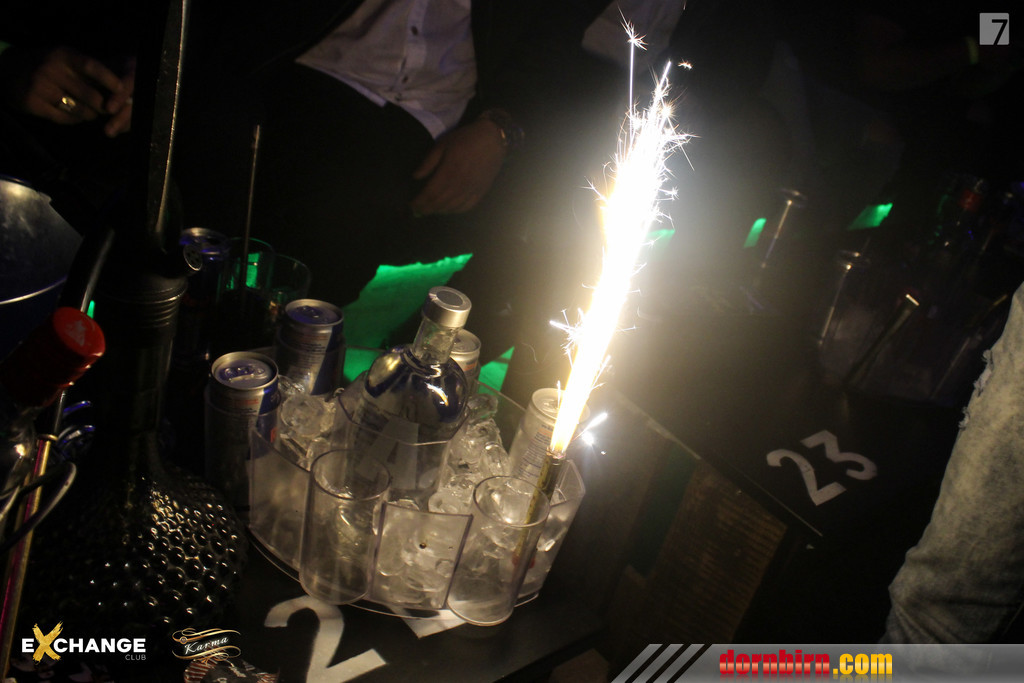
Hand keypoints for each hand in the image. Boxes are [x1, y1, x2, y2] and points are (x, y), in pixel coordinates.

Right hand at [1, 46, 130, 132]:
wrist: (7, 70)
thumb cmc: (46, 65)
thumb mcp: (63, 59)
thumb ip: (86, 71)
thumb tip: (119, 88)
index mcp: (62, 55)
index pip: (91, 66)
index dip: (110, 80)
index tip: (123, 90)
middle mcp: (51, 69)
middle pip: (90, 95)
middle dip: (103, 106)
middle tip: (107, 109)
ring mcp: (40, 87)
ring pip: (79, 110)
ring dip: (89, 114)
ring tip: (89, 112)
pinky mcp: (33, 103)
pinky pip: (64, 118)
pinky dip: (74, 120)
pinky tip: (73, 115)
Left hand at [410, 118, 506, 215]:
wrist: (492, 139)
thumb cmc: (465, 139)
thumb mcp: (442, 145)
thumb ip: (428, 162)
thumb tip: (416, 177)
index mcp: (449, 172)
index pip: (430, 193)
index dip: (420, 201)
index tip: (411, 205)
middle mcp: (460, 185)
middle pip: (440, 203)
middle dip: (426, 208)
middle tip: (418, 210)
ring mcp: (471, 190)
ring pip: (452, 207)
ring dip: (439, 211)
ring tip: (430, 209)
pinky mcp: (481, 192)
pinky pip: (466, 207)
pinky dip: (454, 210)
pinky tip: (448, 209)